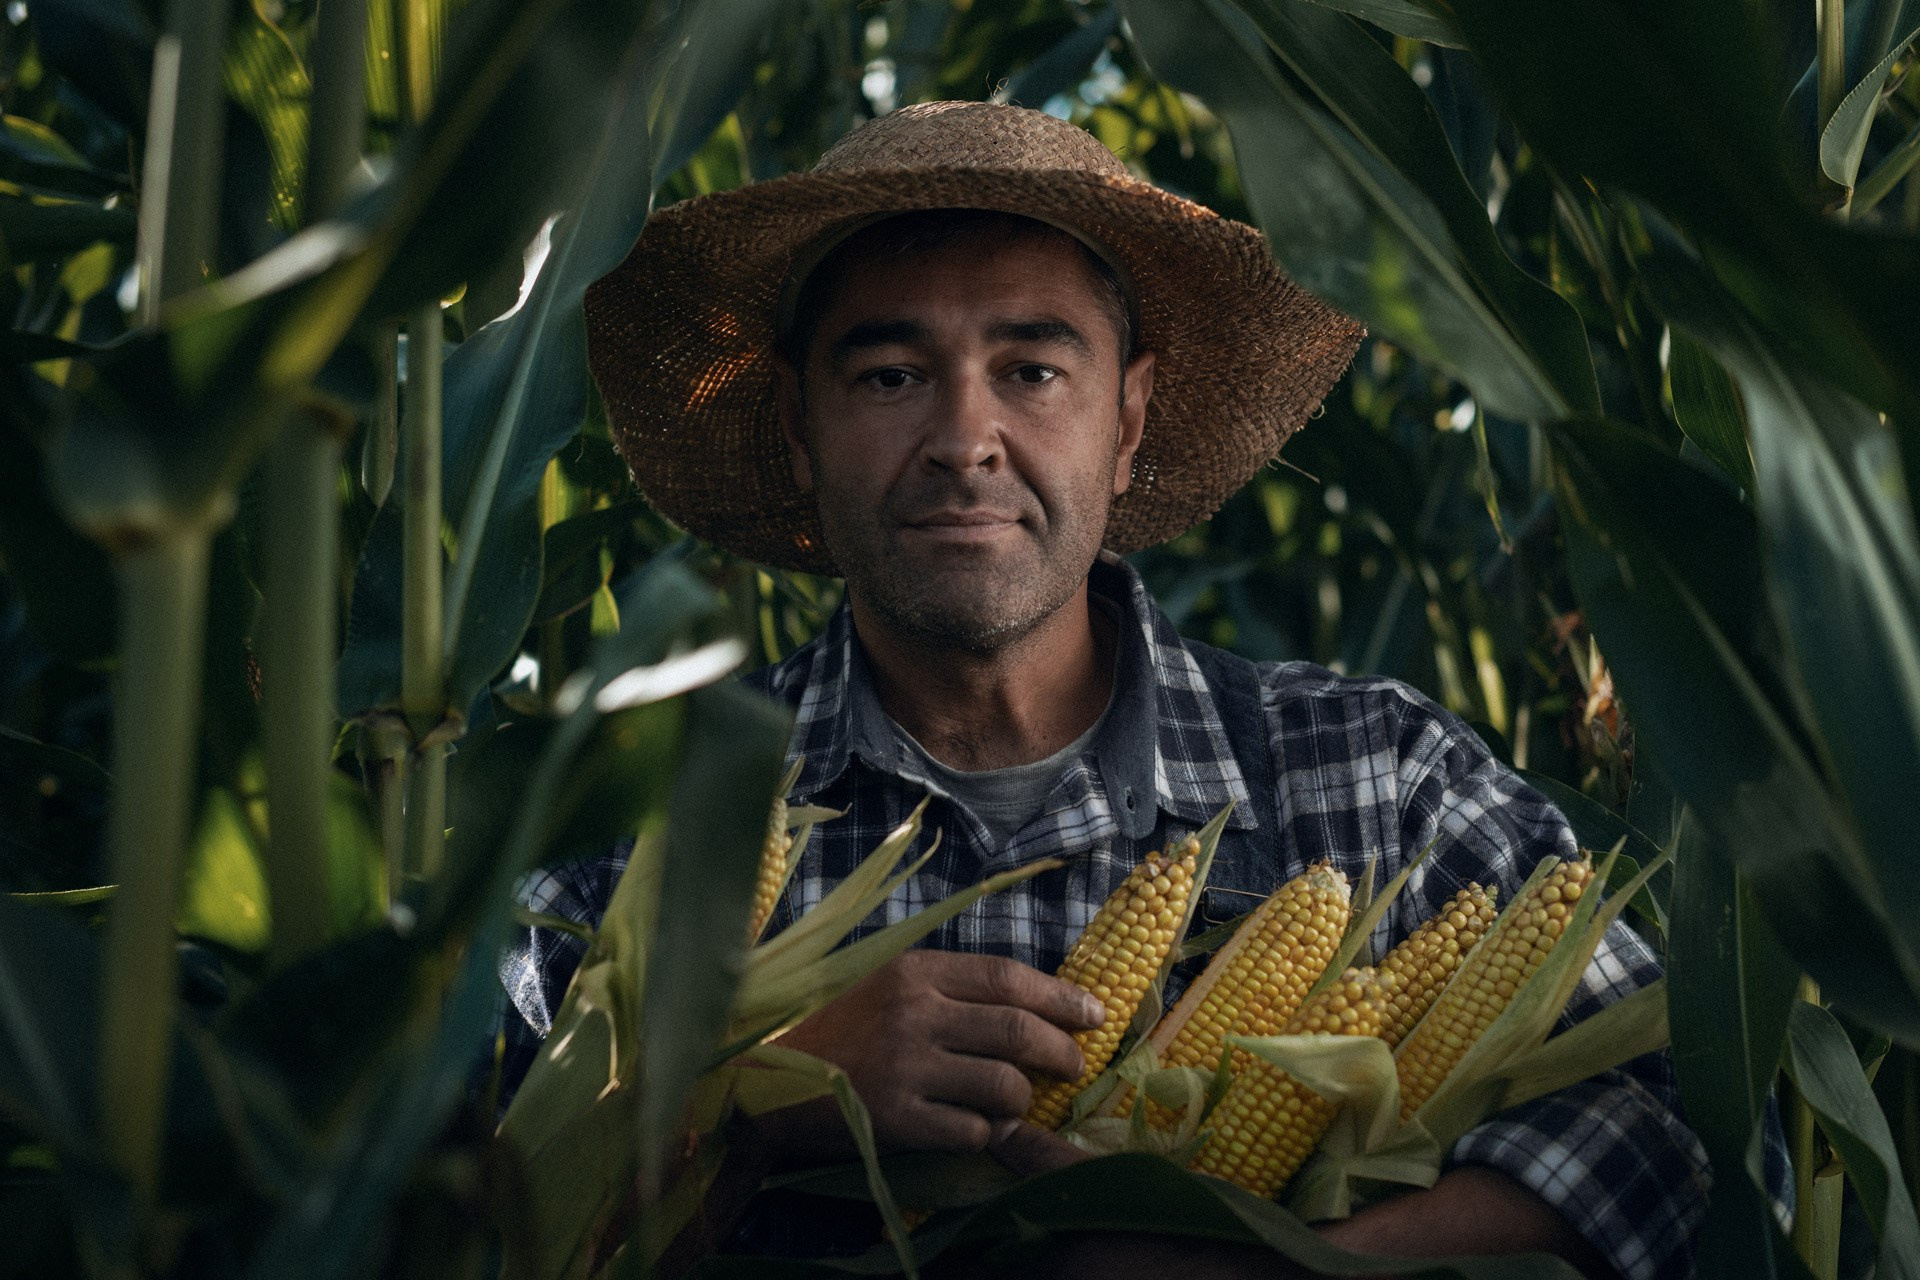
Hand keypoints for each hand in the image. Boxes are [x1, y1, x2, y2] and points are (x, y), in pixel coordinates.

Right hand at [752, 950, 1105, 1163]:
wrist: (765, 1079)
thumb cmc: (837, 1029)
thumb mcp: (889, 985)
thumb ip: (950, 989)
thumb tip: (1032, 1005)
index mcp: (914, 972)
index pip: (1008, 978)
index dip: (1060, 998)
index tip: (1093, 1014)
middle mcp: (913, 1013)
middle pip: (1017, 1031)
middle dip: (1061, 1053)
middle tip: (1074, 1066)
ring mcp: (905, 1067)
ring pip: (1003, 1086)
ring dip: (1020, 1101)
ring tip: (1012, 1103)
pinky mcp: (895, 1118)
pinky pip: (972, 1131)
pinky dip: (985, 1134)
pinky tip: (974, 1128)